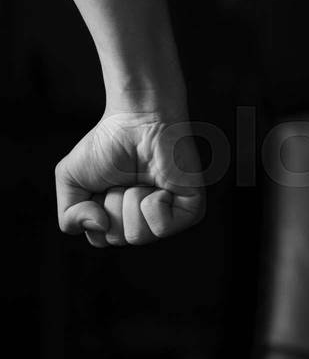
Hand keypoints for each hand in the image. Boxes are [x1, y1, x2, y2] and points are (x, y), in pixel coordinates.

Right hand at [55, 101, 205, 246]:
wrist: (137, 119)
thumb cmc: (108, 144)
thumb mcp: (70, 180)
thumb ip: (69, 216)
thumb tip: (98, 227)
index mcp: (121, 219)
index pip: (101, 239)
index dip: (93, 211)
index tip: (102, 184)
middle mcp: (145, 221)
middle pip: (117, 239)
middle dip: (111, 204)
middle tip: (122, 179)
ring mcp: (169, 216)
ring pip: (137, 235)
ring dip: (129, 201)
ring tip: (139, 180)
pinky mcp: (189, 210)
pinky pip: (161, 227)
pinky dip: (151, 203)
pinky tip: (158, 186)